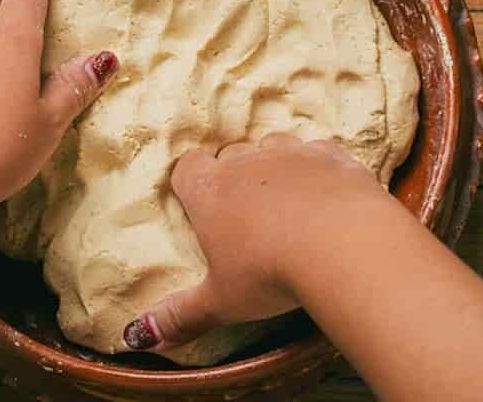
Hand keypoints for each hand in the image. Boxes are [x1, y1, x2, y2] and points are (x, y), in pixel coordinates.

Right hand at [122, 133, 391, 351]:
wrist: (343, 245)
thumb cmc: (269, 273)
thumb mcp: (220, 302)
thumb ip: (180, 315)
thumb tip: (139, 336)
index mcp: (209, 190)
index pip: (187, 168)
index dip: (192, 183)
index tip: (201, 206)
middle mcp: (246, 162)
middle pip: (231, 156)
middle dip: (234, 177)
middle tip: (246, 216)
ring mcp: (290, 153)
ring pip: (274, 147)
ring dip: (276, 168)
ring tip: (288, 204)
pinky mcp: (332, 155)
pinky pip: (318, 152)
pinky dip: (319, 170)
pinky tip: (327, 196)